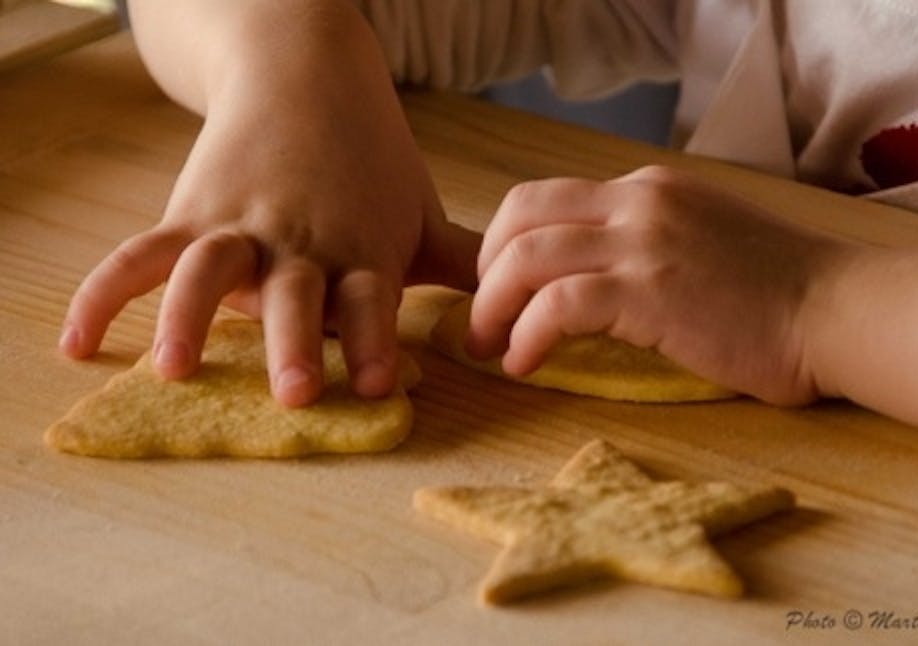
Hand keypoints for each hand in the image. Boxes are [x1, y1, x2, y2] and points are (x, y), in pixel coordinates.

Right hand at [60, 68, 477, 406]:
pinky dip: (105, 294)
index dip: (372, 338)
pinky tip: (77, 342)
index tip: (374, 384)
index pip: (369, 300)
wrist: (306, 75)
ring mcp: (241, 226)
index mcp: (362, 250)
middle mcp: (302, 243)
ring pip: (213, 269)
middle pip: (296, 292)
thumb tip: (511, 315)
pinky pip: (141, 253)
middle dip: (295, 341)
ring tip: (174, 369)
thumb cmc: (372, 161)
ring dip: (193, 317)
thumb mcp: (422, 211)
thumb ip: (462, 265)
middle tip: (294, 392)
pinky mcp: (191, 212)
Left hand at [468, 165, 849, 405]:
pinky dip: (528, 336)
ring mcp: (644, 242)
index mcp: (648, 189)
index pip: (546, 198)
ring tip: (489, 347)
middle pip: (521, 216)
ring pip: (527, 256)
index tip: (499, 287)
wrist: (840, 310)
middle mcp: (639, 201)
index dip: (506, 243)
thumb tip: (591, 277)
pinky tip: (525, 364)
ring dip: (493, 305)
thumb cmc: (781, 292)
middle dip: (485, 268)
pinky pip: (559, 306)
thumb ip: (646, 244)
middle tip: (483, 318)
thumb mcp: (703, 241)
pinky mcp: (650, 291)